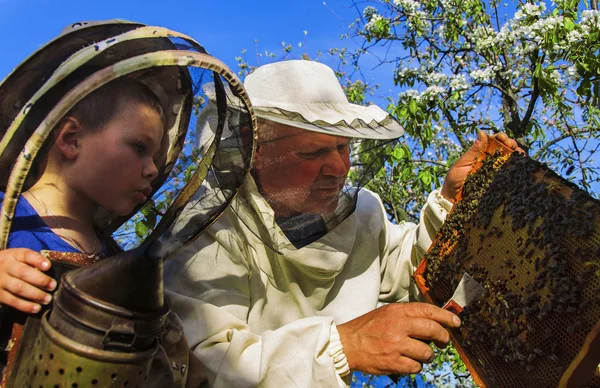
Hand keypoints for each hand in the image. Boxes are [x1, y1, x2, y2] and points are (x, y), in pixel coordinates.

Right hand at [0, 248, 56, 312]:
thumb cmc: (11, 265)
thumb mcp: (18, 258)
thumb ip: (32, 261)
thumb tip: (51, 269)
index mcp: (13, 255)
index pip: (26, 255)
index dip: (37, 260)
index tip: (48, 266)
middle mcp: (6, 266)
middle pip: (23, 272)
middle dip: (40, 280)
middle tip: (53, 286)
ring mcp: (0, 281)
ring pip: (19, 288)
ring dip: (35, 294)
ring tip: (47, 299)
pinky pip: (12, 301)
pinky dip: (26, 306)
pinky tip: (36, 308)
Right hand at [336, 302, 460, 374]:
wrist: (346, 344)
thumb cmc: (367, 329)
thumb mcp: (386, 313)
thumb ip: (406, 315)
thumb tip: (432, 321)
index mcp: (397, 311)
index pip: (428, 310)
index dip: (446, 316)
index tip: (456, 322)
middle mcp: (398, 326)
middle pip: (432, 329)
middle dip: (443, 337)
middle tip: (443, 342)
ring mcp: (396, 344)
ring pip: (426, 352)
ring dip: (427, 355)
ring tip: (418, 354)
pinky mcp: (393, 362)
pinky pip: (416, 367)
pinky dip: (415, 366)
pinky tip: (406, 362)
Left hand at [441, 131, 519, 202]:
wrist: (453, 197)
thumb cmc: (455, 179)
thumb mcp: (462, 163)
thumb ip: (473, 150)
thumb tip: (482, 132)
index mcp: (482, 153)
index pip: (494, 141)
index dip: (500, 137)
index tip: (502, 137)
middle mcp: (491, 160)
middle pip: (505, 148)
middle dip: (510, 143)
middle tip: (510, 144)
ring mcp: (496, 171)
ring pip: (511, 159)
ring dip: (517, 153)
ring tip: (517, 152)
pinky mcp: (500, 182)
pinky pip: (512, 173)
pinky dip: (519, 167)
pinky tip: (521, 164)